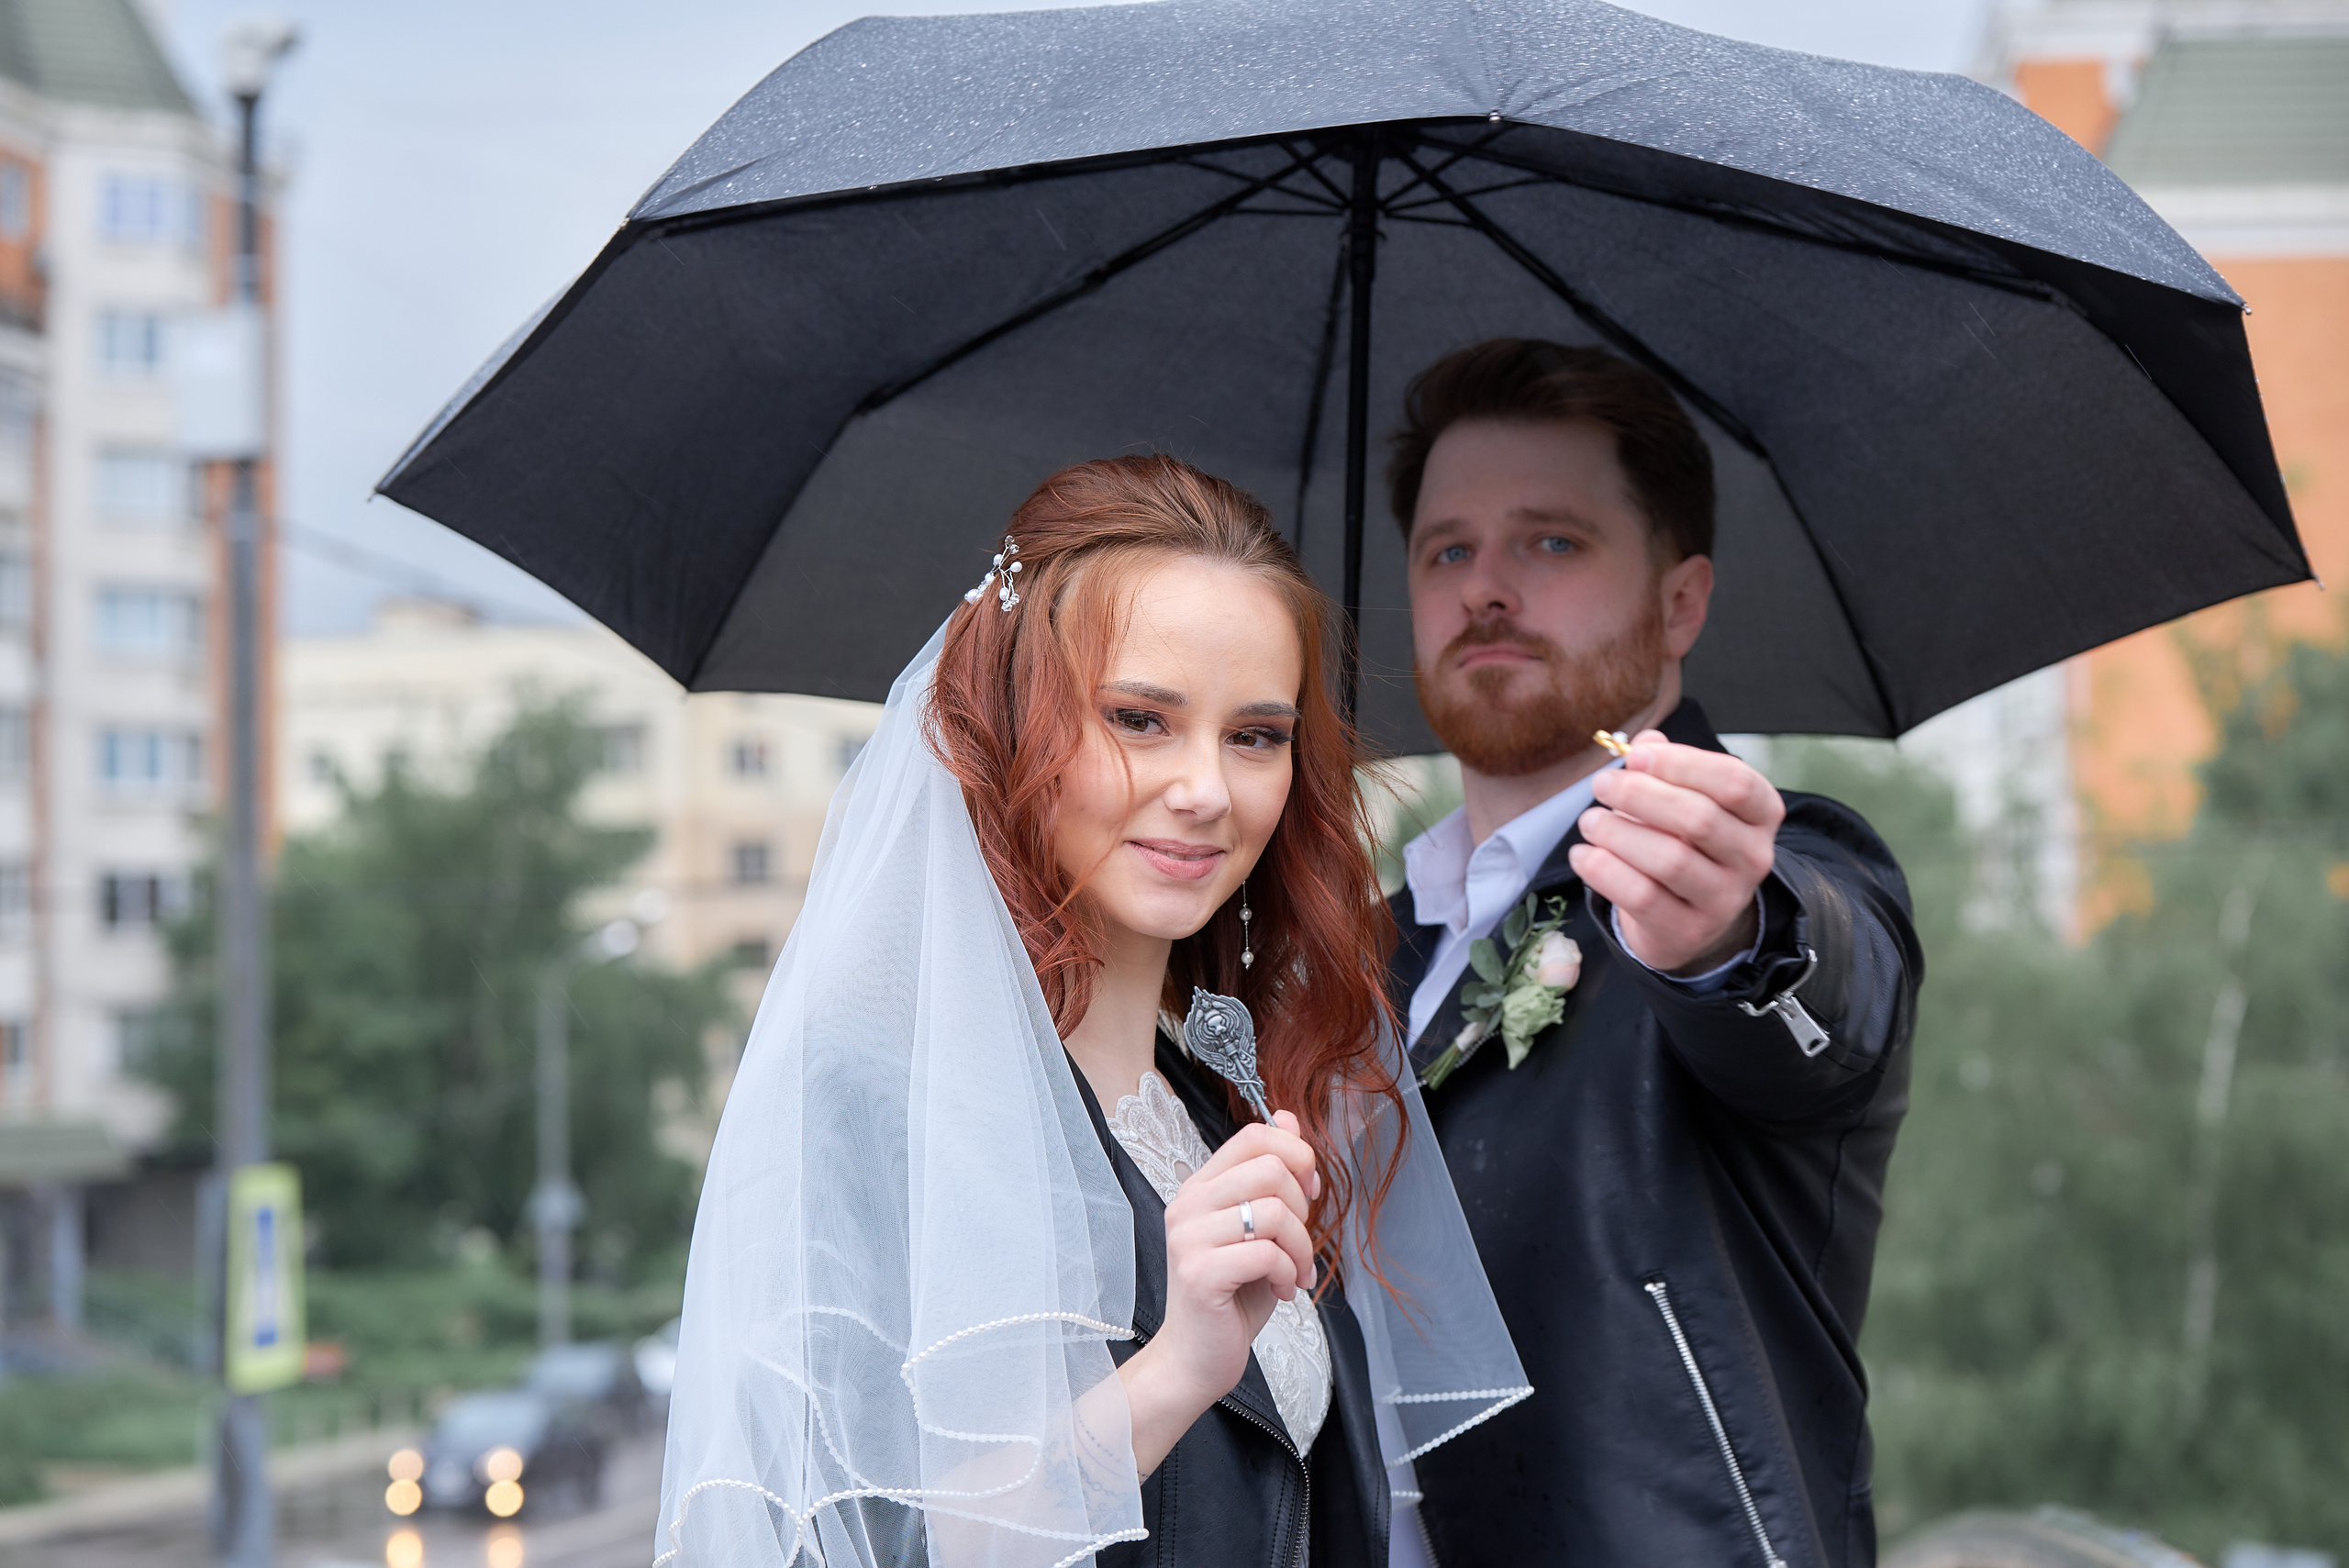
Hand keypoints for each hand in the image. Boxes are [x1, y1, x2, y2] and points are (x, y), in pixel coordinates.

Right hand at [1118, 1111, 1319, 1473]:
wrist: (1196, 1360)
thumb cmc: (1231, 1298)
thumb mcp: (1260, 1231)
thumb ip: (1272, 1178)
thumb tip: (1286, 1118)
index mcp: (1201, 1187)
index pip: (1253, 1136)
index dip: (1295, 1155)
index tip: (1309, 1192)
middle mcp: (1188, 1204)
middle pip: (1270, 1168)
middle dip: (1304, 1208)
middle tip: (1299, 1245)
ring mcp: (1189, 1237)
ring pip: (1274, 1211)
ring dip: (1301, 1248)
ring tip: (1294, 1274)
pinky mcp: (1198, 1272)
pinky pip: (1266, 1253)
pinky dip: (1286, 1273)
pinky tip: (1281, 1291)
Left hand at [1569, 731, 1782, 975]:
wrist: (1690, 917)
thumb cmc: (1685, 841)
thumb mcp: (1685, 798)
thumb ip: (1667, 765)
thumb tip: (1645, 740)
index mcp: (1761, 814)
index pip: (1735, 781)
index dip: (1682, 763)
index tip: (1634, 756)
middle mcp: (1753, 858)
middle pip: (1698, 818)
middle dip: (1640, 795)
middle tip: (1601, 784)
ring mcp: (1724, 900)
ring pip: (1669, 860)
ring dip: (1617, 833)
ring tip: (1590, 821)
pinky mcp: (1687, 931)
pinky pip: (1641, 896)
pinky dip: (1603, 870)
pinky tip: (1583, 855)